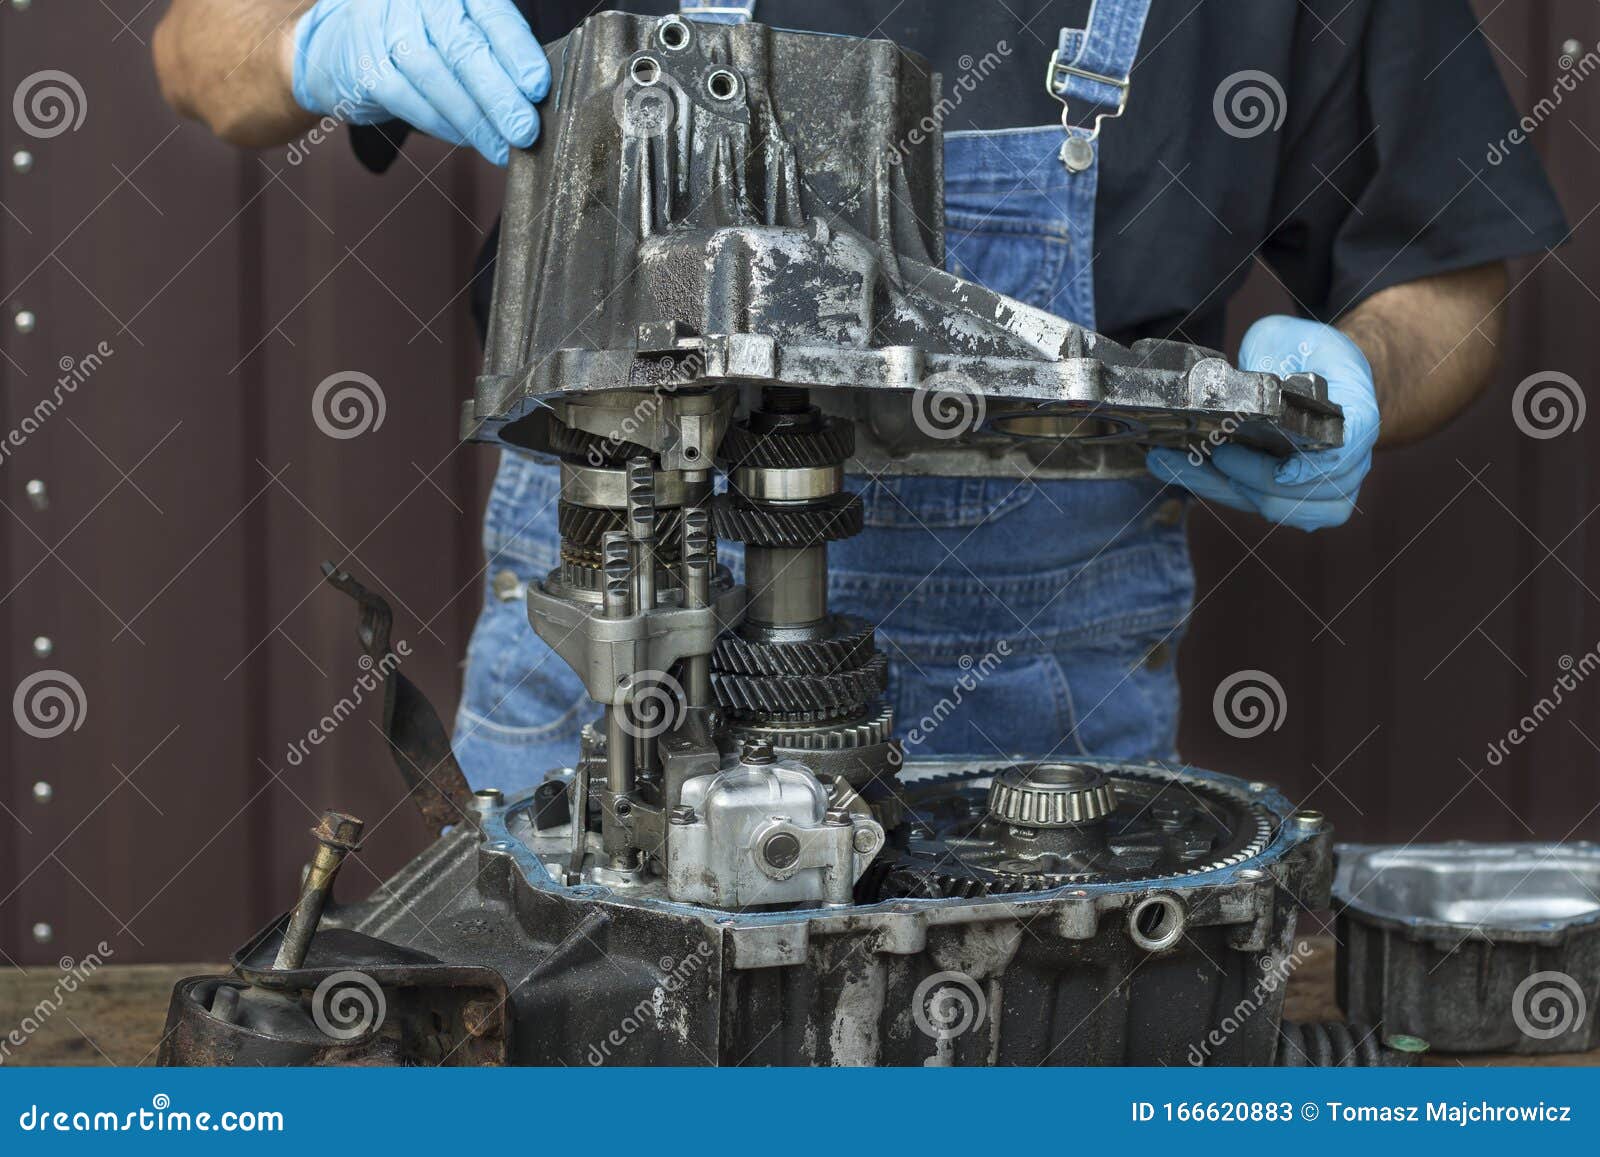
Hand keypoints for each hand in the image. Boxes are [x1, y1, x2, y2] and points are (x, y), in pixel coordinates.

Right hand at [290, 0, 550, 164]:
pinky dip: (439, 123)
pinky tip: (463, 139)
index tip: (538, 87)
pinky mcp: (363, 58)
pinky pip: (405, 97)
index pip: (492, 14)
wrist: (346, 41)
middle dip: (499, 95)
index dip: (517, 51)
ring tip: (499, 147)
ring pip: (434, 74)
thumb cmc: (425, 38)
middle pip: (464, 46)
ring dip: (472, 119)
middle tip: (524, 131)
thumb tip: (536, 99)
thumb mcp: (464, 30)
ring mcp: (386, 22)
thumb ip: (497, 52)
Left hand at [1147, 315, 1380, 530]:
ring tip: (1184, 467)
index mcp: (1355, 409)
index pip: (1353, 444)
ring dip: (1232, 491)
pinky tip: (1181, 471)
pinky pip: (1262, 507)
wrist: (1326, 370)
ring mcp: (1326, 482)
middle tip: (1218, 454)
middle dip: (1259, 479)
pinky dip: (1221, 492)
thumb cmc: (1309, 352)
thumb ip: (1267, 355)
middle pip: (1317, 491)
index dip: (1320, 465)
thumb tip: (1235, 389)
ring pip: (1288, 509)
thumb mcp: (1288, 337)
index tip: (1284, 471)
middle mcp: (1349, 456)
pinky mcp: (1294, 495)